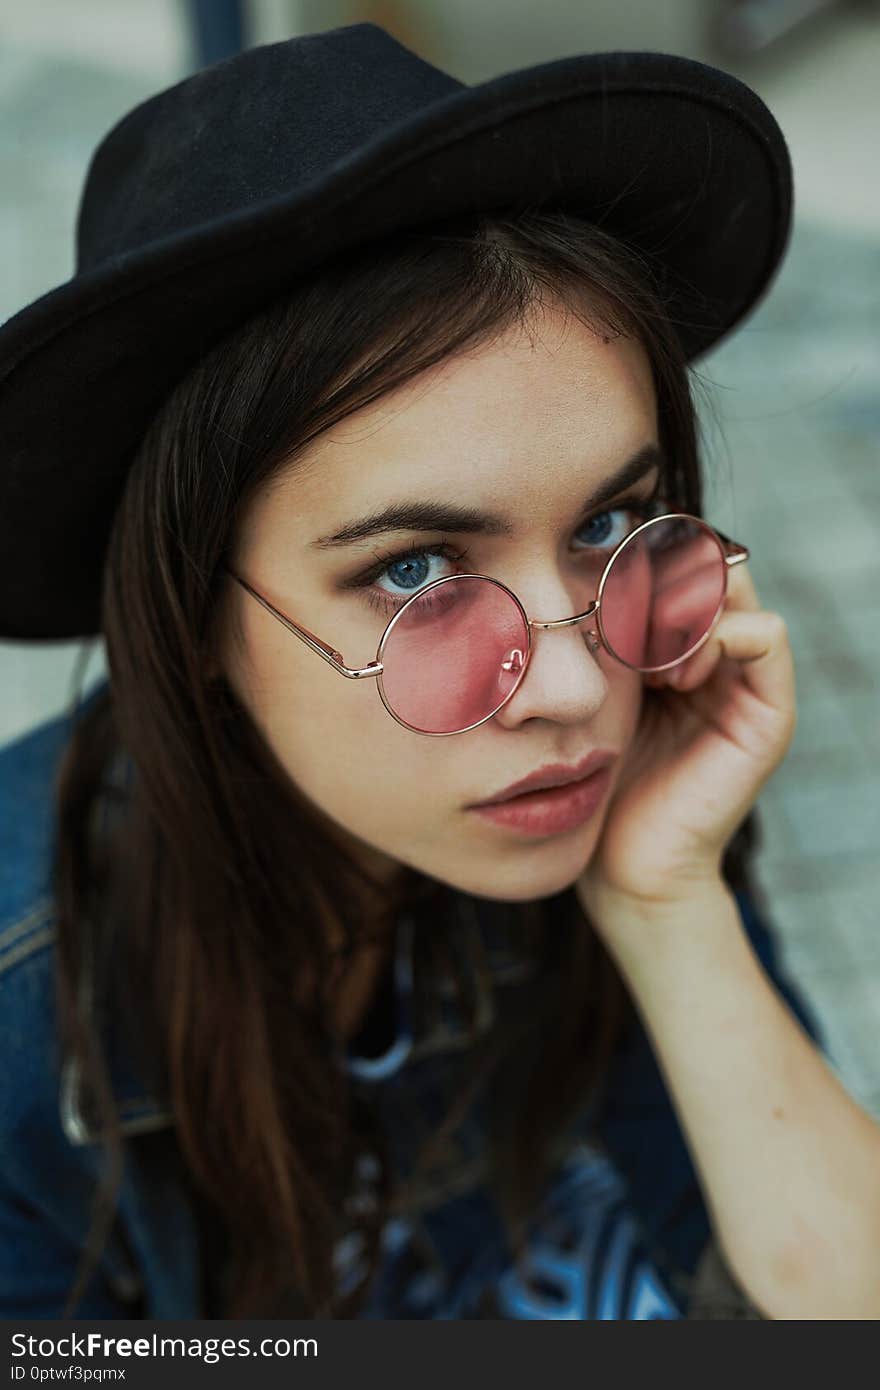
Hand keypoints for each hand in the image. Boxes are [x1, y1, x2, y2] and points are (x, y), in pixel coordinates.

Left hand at [576, 558, 795, 927]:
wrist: (621, 866)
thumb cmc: (592, 783)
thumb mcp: (589, 693)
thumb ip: (597, 637)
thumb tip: (571, 570)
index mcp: (670, 649)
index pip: (670, 563)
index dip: (640, 558)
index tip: (595, 584)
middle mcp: (714, 657)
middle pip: (704, 564)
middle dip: (661, 574)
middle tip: (620, 607)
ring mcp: (746, 683)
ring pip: (736, 589)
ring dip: (687, 606)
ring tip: (645, 650)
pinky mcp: (768, 713)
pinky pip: (767, 635)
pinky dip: (721, 636)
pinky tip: (675, 676)